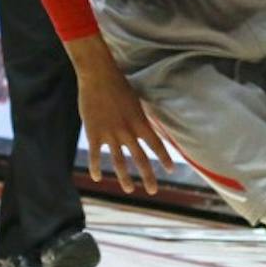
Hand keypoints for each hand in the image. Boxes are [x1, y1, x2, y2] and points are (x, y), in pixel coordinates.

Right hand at [75, 51, 172, 194]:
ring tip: (129, 189)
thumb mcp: (135, 101)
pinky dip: (96, 168)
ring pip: (119, 162)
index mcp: (140, 122)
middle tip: (153, 190)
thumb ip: (140, 118)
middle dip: (148, 177)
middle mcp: (128, 131)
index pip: (157, 144)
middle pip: (140, 159)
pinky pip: (96, 155)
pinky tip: (97, 178)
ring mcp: (110, 134)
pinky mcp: (94, 133)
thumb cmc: (118, 85)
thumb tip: (148, 127)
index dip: (165, 158)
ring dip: (125, 178)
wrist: (98, 76)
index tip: (171, 170)